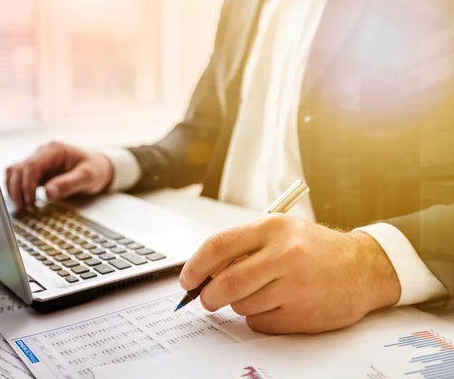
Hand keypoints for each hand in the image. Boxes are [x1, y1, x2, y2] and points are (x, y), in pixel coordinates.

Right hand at [6, 142, 113, 211]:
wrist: (100, 167)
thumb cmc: (96, 170)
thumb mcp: (88, 177)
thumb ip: (69, 184)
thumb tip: (48, 193)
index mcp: (55, 150)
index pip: (32, 165)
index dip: (27, 184)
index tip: (31, 201)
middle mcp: (43, 154)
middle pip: (19, 169)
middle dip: (17, 190)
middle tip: (23, 209)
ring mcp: (39, 162)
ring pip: (15, 173)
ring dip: (14, 190)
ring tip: (21, 208)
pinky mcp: (38, 172)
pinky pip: (19, 179)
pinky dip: (17, 190)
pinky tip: (22, 203)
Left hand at [179, 214, 400, 333]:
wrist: (363, 268)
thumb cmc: (314, 249)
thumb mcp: (279, 232)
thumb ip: (243, 247)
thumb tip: (203, 272)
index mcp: (274, 228)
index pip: (218, 246)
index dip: (195, 267)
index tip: (187, 280)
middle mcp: (285, 255)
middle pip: (226, 283)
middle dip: (208, 296)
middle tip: (206, 299)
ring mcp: (296, 286)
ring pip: (241, 306)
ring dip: (240, 304)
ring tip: (261, 292)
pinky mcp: (303, 314)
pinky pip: (260, 323)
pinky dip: (259, 318)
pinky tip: (277, 304)